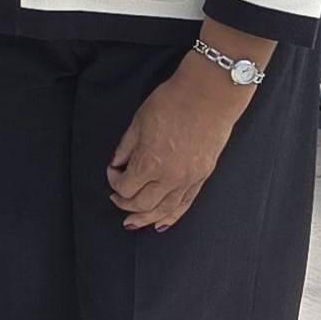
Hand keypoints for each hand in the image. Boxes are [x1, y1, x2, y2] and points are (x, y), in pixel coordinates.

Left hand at [107, 52, 257, 229]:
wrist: (207, 96)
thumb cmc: (172, 104)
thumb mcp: (137, 123)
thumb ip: (125, 148)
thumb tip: (115, 165)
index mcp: (150, 163)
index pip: (124, 187)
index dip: (113, 181)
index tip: (113, 170)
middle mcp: (170, 177)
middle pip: (142, 204)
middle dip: (125, 204)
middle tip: (117, 199)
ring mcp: (189, 179)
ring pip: (165, 210)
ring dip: (146, 219)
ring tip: (133, 223)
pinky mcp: (202, 176)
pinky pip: (185, 204)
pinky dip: (172, 216)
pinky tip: (162, 223)